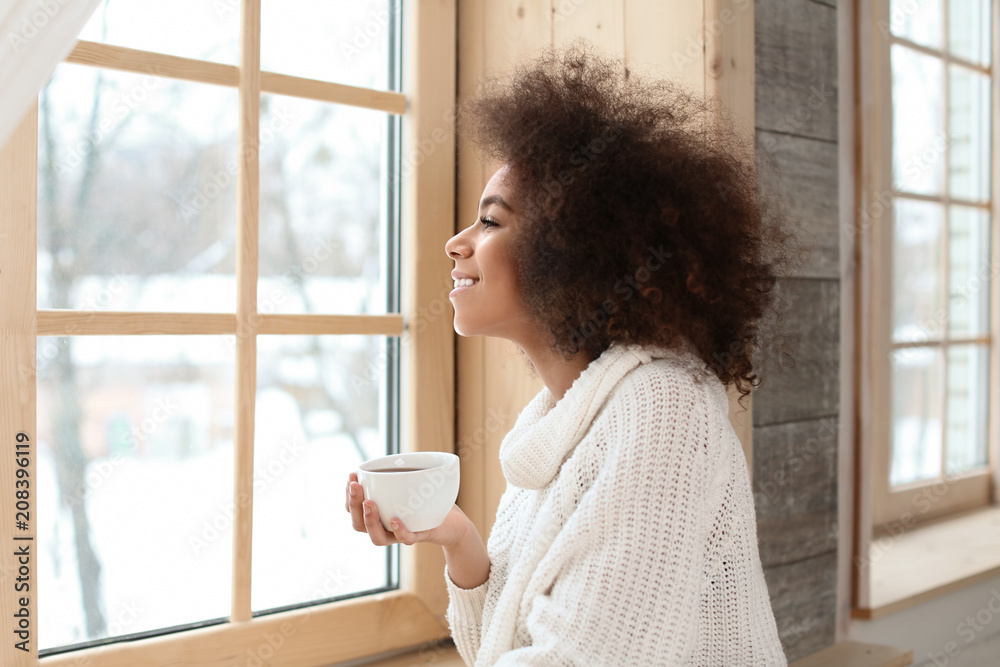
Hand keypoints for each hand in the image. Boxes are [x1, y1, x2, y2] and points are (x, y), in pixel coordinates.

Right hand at [345, 471, 469, 547]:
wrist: (452, 520)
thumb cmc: (426, 499)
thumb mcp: (409, 482)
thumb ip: (397, 472)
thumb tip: (388, 456)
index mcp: (377, 515)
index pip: (353, 510)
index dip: (348, 495)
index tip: (352, 475)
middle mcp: (385, 528)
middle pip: (358, 525)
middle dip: (353, 505)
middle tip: (356, 486)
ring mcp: (400, 534)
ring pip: (378, 537)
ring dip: (370, 520)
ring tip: (369, 502)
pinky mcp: (419, 536)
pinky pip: (406, 538)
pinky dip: (399, 530)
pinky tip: (394, 520)